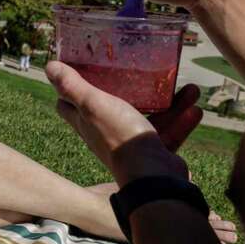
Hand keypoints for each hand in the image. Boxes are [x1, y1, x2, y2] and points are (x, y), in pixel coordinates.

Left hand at [46, 61, 192, 184]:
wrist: (153, 176)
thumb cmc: (120, 137)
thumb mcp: (93, 105)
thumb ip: (73, 87)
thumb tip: (50, 66)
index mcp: (87, 122)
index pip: (69, 105)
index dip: (69, 88)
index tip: (82, 68)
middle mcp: (106, 134)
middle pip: (113, 107)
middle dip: (131, 89)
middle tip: (142, 72)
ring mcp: (131, 143)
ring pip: (150, 117)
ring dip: (169, 103)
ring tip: (188, 88)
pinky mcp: (153, 152)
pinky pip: (169, 132)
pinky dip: (181, 121)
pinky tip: (195, 107)